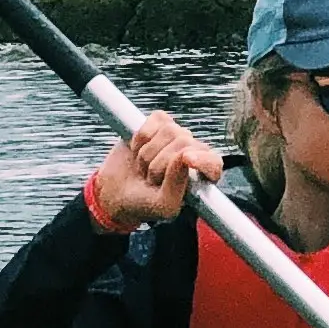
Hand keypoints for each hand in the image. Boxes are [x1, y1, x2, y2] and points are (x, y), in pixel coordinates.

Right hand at [88, 111, 222, 229]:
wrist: (115, 192)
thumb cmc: (144, 203)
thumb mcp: (163, 205)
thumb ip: (177, 186)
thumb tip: (184, 156)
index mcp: (202, 175)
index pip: (213, 162)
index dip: (202, 159)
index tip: (187, 159)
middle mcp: (194, 152)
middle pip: (184, 143)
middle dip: (159, 164)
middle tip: (150, 179)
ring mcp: (176, 136)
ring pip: (169, 131)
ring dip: (148, 154)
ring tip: (144, 168)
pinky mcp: (159, 124)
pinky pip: (154, 121)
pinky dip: (140, 137)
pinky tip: (138, 150)